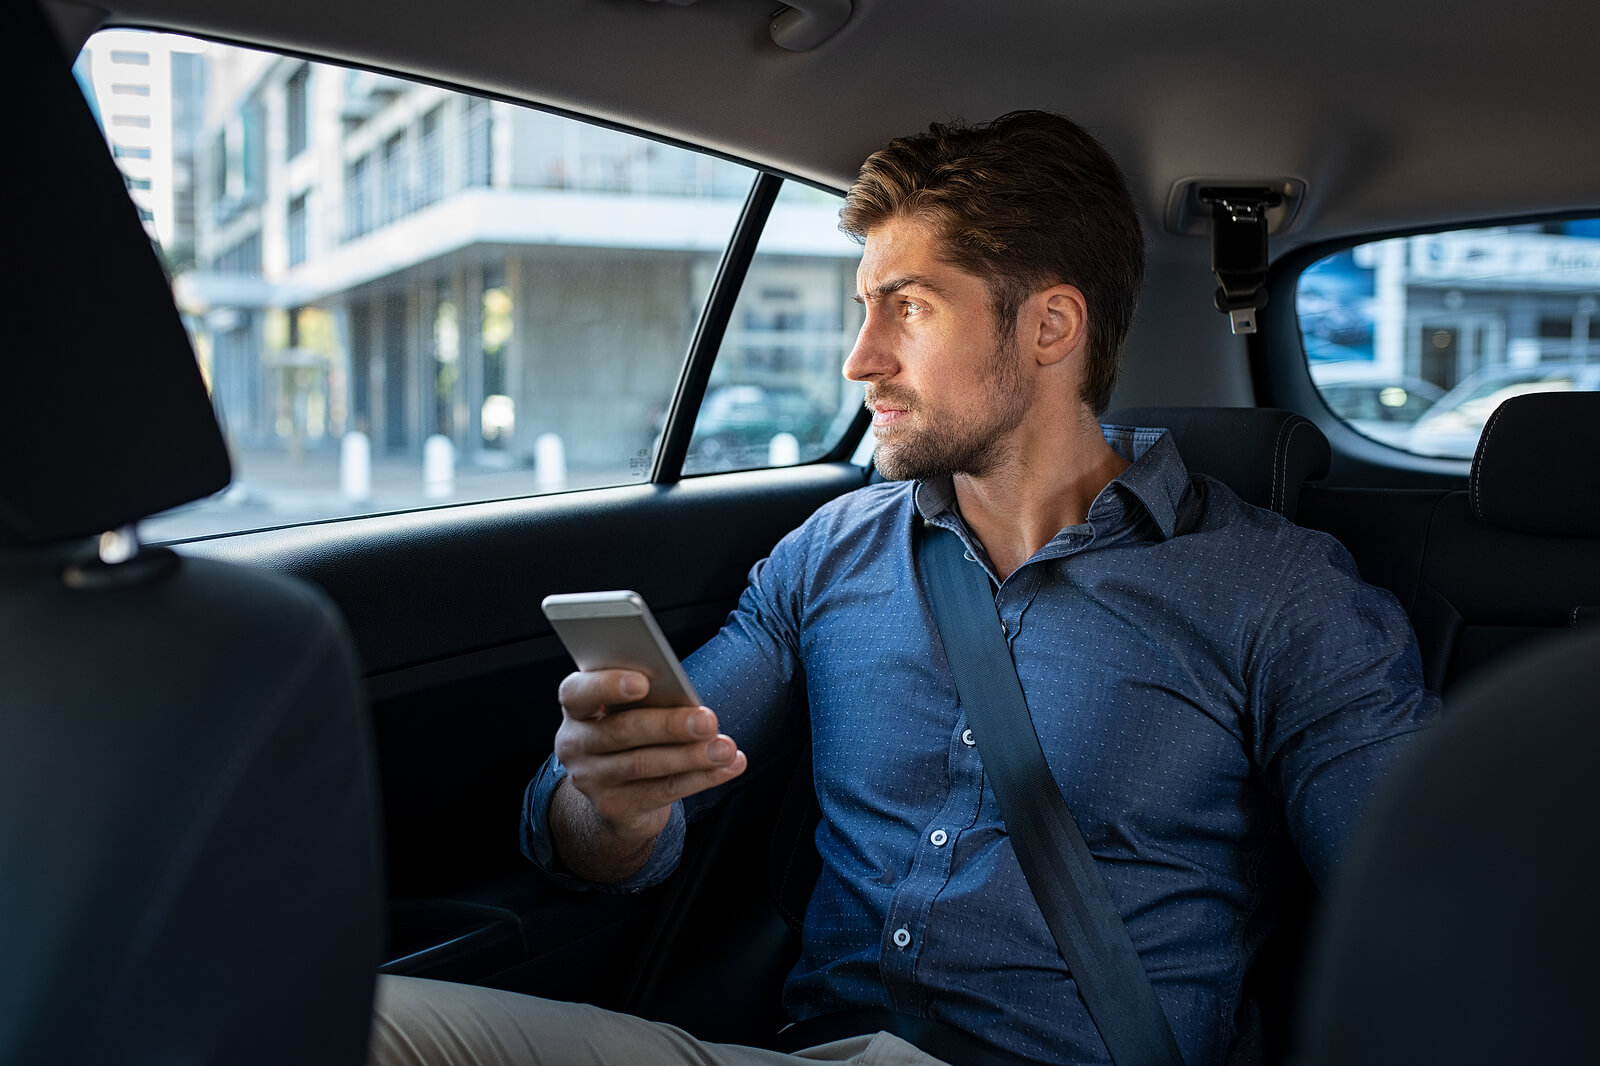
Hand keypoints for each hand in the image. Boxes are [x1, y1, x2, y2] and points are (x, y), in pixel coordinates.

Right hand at [553, 668, 747, 848]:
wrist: (618, 794)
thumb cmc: (634, 732)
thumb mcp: (632, 710)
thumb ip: (649, 699)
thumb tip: (688, 700)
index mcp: (577, 706)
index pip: (578, 692)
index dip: (608, 685)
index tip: (644, 681)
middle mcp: (575, 743)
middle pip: (622, 730)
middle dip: (670, 725)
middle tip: (708, 720)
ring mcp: (590, 778)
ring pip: (644, 764)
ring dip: (691, 756)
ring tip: (725, 748)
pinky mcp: (613, 807)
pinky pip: (662, 791)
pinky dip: (701, 778)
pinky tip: (728, 767)